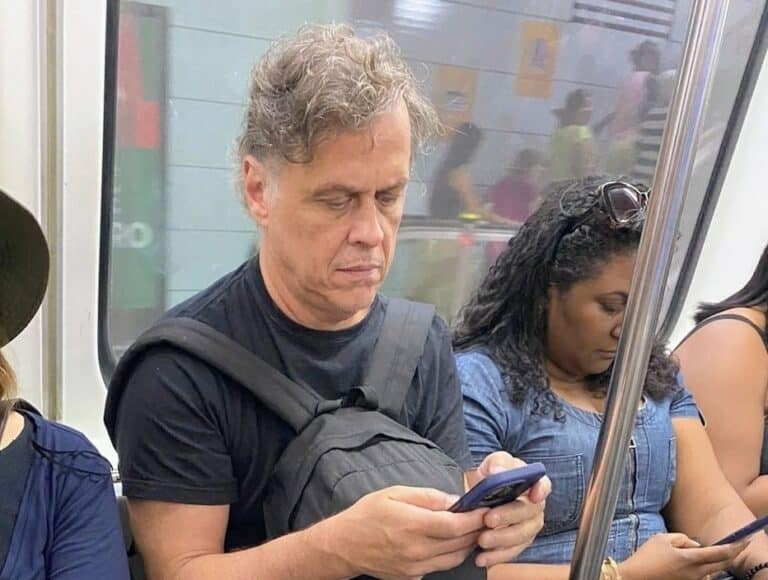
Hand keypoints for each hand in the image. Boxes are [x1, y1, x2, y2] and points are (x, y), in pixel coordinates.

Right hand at [321, 485, 486, 579]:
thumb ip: (427, 497)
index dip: (474, 518)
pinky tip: (453, 543)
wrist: (344, 545)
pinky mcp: (413, 576)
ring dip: (468, 545)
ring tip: (474, 530)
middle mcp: (416, 549)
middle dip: (476, 530)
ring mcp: (415, 567)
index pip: (454, 526)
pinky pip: (440, 566)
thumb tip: (453, 500)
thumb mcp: (395, 494)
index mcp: (412, 525)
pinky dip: (452, 555)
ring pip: (454, 559)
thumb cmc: (367, 514)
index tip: (485, 509)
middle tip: (486, 517)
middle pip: (459, 543)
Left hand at [473, 452, 550, 566]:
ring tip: (482, 540)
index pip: (544, 485)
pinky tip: (482, 557)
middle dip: (508, 517)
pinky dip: (496, 555)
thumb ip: (497, 464)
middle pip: (529, 513)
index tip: (534, 495)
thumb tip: (499, 471)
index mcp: (533, 482)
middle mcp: (535, 505)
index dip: (540, 490)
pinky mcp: (519, 542)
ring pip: (522, 535)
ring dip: (502, 539)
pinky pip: (512, 551)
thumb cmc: (493, 476)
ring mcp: (528, 525)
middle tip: (488, 519)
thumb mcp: (493, 464)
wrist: (482, 495)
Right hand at [619, 533, 747, 579]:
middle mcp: (695, 573)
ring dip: (708, 563)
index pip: (719, 553)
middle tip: (737, 546)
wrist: (635, 578)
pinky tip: (682, 566)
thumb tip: (696, 545)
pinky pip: (700, 577)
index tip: (745, 541)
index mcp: (690, 558)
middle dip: (730, 554)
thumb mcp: (662, 539)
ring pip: (710, 572)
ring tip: (688, 557)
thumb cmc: (646, 557)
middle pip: (721, 564)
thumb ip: (682, 539)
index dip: (735, 546)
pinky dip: (698, 571)